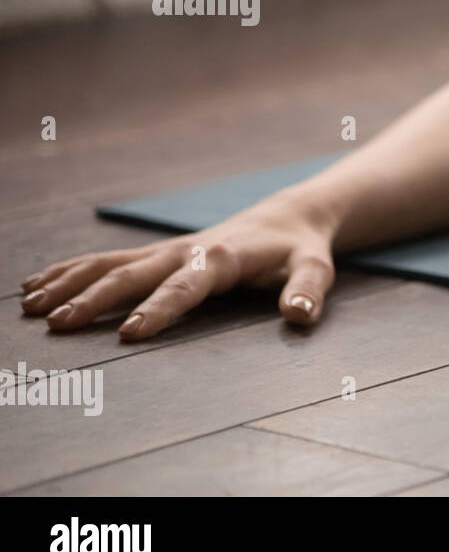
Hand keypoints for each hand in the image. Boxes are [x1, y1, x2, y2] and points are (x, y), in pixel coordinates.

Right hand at [18, 192, 338, 339]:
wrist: (287, 218)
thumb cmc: (299, 251)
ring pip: (109, 263)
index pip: (185, 287)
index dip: (159, 309)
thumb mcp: (315, 270)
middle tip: (58, 323)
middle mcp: (186, 251)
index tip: (130, 333)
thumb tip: (300, 315)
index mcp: (222, 259)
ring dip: (69, 282)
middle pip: (133, 274)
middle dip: (95, 298)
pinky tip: (35, 285)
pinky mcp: (156, 253)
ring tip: (31, 306)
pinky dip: (69, 270)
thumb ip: (308, 292)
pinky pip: (105, 259)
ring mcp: (166, 251)